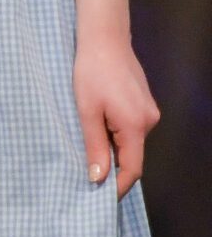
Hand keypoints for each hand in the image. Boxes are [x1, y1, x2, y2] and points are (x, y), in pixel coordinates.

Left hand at [74, 37, 159, 196]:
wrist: (104, 39)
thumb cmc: (91, 72)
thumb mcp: (86, 110)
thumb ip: (93, 144)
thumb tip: (97, 178)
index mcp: (135, 126)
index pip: (132, 168)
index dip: (118, 186)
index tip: (101, 196)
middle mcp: (149, 122)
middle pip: (132, 155)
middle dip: (112, 166)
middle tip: (87, 173)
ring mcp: (150, 112)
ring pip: (131, 142)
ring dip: (112, 148)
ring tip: (88, 146)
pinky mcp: (145, 104)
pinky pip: (132, 128)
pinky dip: (117, 134)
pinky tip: (98, 126)